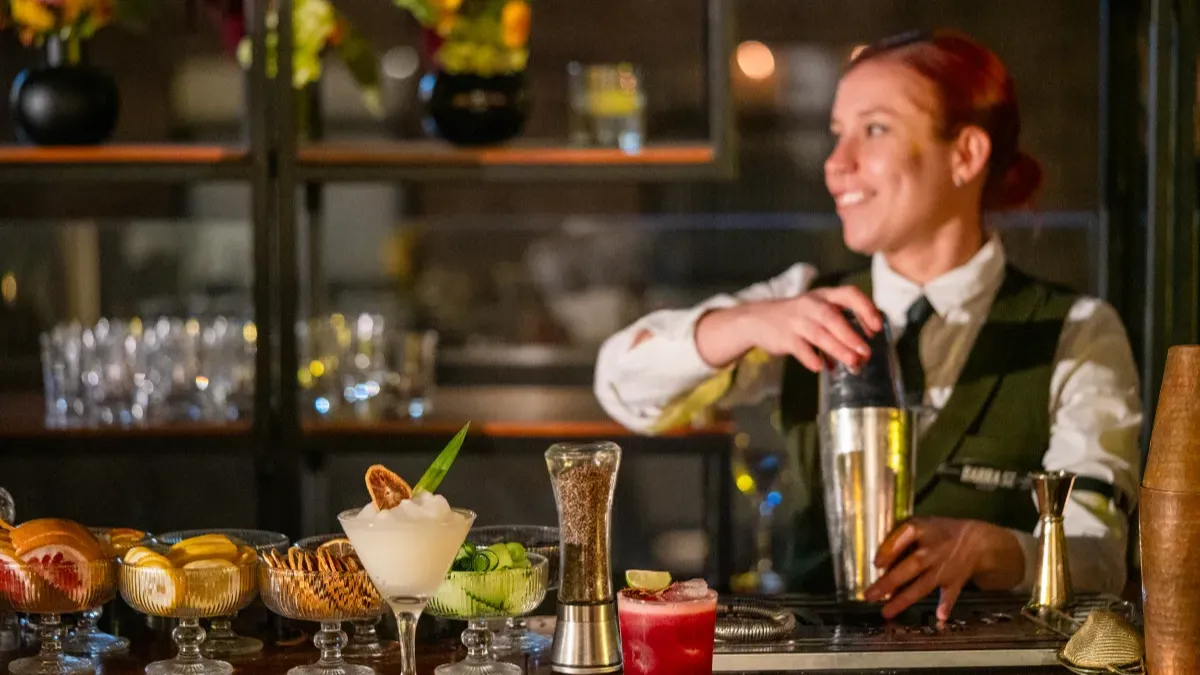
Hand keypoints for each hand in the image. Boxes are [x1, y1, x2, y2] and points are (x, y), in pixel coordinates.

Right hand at [695, 286, 882, 370]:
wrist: (759, 319)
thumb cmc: (798, 317)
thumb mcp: (818, 310)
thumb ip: (841, 324)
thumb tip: (864, 349)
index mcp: (824, 296)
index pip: (849, 294)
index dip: (865, 308)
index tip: (877, 326)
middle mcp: (811, 305)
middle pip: (832, 317)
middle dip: (851, 335)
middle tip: (866, 352)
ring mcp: (796, 320)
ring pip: (819, 334)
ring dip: (837, 349)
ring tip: (853, 362)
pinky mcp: (784, 337)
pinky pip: (799, 348)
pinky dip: (810, 357)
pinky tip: (820, 366)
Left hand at [864, 517, 1024, 621]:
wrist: (975, 540)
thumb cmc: (937, 532)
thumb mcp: (918, 524)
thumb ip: (898, 538)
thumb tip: (877, 559)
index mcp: (922, 530)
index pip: (905, 535)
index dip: (890, 549)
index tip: (876, 564)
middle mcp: (932, 551)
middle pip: (911, 566)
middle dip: (890, 582)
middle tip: (870, 595)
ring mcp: (944, 568)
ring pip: (923, 585)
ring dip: (904, 599)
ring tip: (886, 612)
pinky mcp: (955, 581)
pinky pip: (950, 594)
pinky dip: (946, 605)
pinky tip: (940, 617)